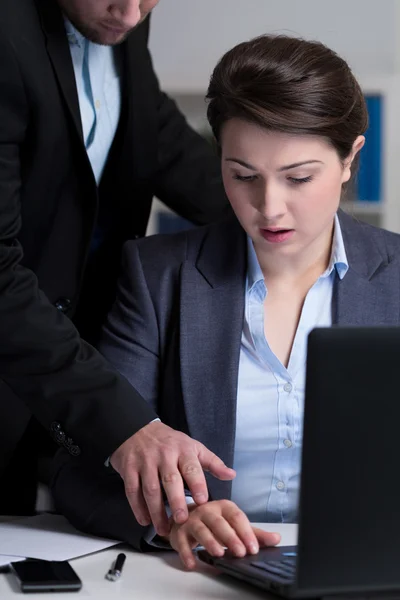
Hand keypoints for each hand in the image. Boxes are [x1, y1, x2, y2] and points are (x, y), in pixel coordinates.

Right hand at [110, 421, 235, 536]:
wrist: (137, 429)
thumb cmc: (170, 442)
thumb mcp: (193, 446)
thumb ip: (212, 463)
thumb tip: (232, 475)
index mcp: (183, 450)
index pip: (191, 467)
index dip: (197, 484)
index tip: (202, 501)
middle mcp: (164, 455)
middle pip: (170, 479)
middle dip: (176, 501)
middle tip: (182, 520)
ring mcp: (145, 462)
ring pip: (150, 488)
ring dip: (156, 511)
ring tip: (163, 529)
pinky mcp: (129, 469)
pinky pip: (132, 490)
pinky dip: (137, 508)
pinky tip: (145, 521)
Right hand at [169, 500, 280, 568]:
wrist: (185, 518)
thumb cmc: (214, 522)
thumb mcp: (234, 525)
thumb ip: (254, 533)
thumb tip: (276, 539)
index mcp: (224, 507)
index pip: (237, 517)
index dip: (246, 532)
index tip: (254, 548)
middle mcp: (207, 510)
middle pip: (219, 523)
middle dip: (230, 537)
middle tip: (240, 552)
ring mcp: (192, 519)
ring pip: (201, 530)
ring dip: (209, 542)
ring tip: (219, 554)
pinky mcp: (179, 530)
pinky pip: (182, 542)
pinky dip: (187, 553)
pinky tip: (193, 563)